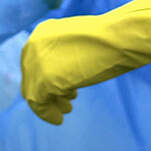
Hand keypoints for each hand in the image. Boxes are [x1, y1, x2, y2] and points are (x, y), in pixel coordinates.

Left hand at [21, 0, 150, 123]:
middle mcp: (34, 44)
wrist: (119, 39)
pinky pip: (38, 102)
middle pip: (31, 76)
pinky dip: (46, 113)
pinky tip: (59, 119)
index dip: (44, 77)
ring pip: (33, 90)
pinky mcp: (44, 80)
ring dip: (48, 102)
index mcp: (42, 31)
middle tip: (65, 102)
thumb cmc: (108, 38)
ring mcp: (37, 62)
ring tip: (68, 107)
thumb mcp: (78, 41)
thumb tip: (58, 71)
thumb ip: (63, 52)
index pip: (34, 61)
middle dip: (45, 92)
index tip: (59, 90)